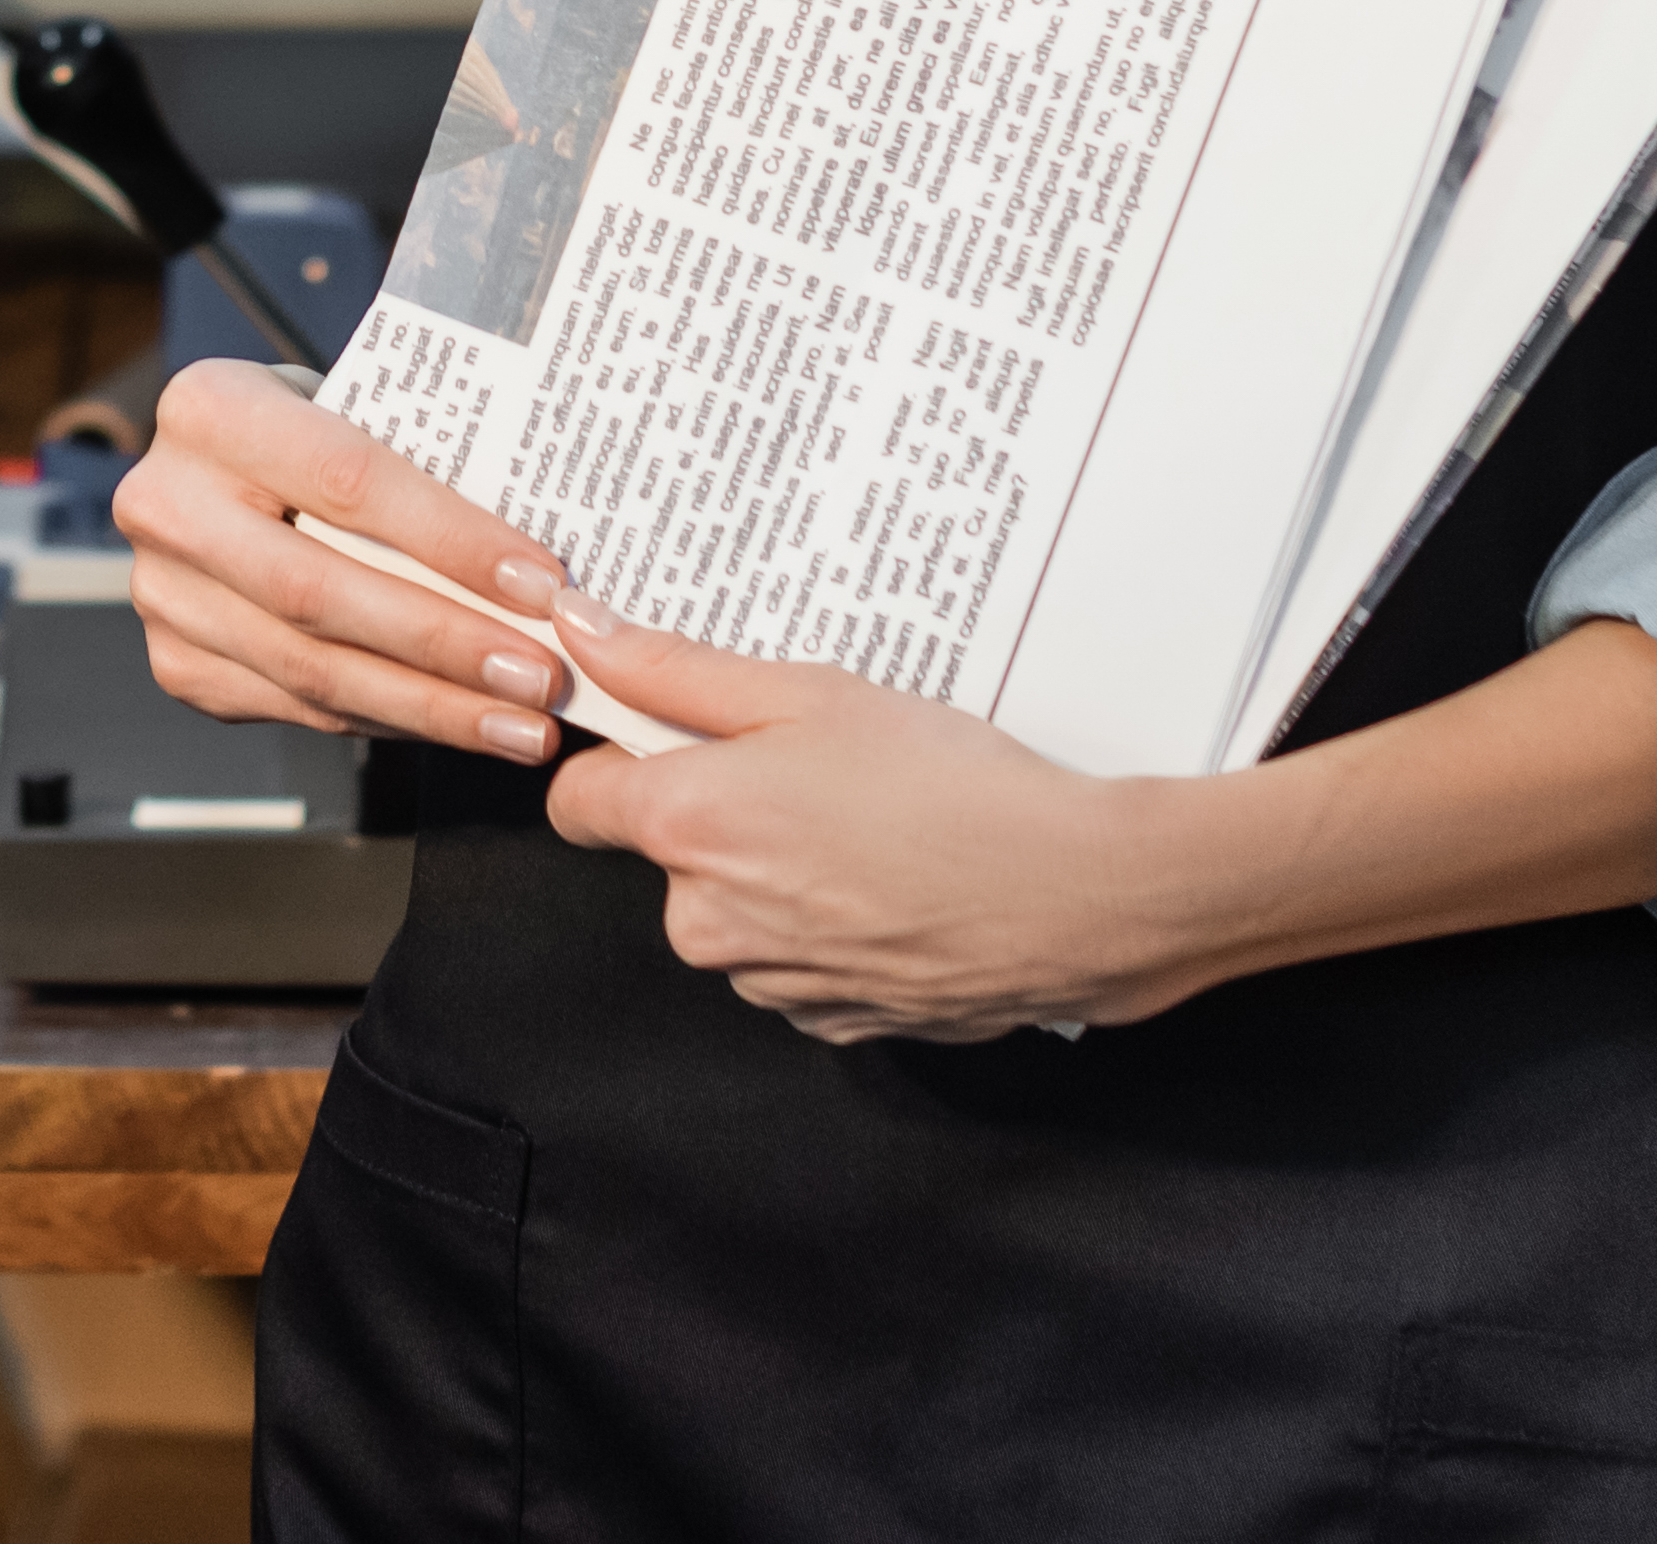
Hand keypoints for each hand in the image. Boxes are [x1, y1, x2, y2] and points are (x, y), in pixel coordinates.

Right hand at [110, 356, 575, 766]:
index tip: (542, 585)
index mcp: (210, 410)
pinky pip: (301, 708)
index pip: (348, 481)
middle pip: (321, 593)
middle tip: (541, 675)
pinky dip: (393, 721)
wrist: (223, 467)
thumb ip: (420, 463)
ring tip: (522, 724)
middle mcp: (166, 503)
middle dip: (446, 643)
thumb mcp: (353, 407)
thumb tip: (541, 563)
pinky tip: (459, 723)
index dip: (452, 540)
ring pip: (312, 671)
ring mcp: (164, 594)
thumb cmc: (312, 432)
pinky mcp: (180, 663)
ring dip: (432, 706)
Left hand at [537, 606, 1232, 1043]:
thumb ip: (677, 669)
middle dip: (723, 809)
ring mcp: (770, 984)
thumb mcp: (810, 692)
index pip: (580, 800)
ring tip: (874, 821)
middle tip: (815, 762)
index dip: (619, 755)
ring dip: (781, 868)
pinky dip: (831, 922)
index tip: (667, 730)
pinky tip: (897, 880)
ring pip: (739, 909)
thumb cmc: (952, 786)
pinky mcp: (830, 1023)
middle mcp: (708, 923)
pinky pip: (798, 959)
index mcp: (689, 830)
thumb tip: (583, 633)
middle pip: (671, 853)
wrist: (1077, 895)